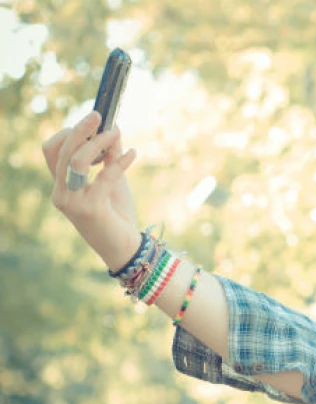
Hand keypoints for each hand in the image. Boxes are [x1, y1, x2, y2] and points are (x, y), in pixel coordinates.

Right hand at [42, 110, 140, 270]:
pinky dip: (120, 163)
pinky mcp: (90, 210)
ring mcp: (72, 202)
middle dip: (80, 130)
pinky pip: (104, 179)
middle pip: (63, 151)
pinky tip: (133, 154)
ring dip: (98, 144)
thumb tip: (114, 128)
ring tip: (117, 133)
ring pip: (77, 162)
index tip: (94, 124)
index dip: (69, 133)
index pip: (52, 150)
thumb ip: (111, 157)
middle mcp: (61, 192)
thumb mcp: (114, 180)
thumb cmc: (117, 214)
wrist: (125, 247)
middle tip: (99, 114)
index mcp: (61, 184)